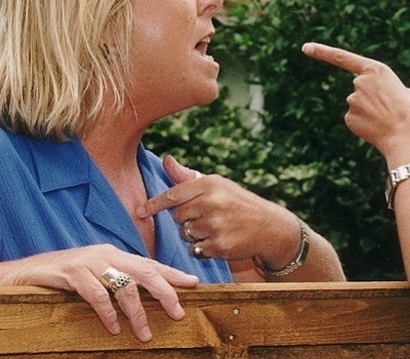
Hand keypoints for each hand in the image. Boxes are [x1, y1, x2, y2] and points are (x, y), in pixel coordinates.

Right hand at [7, 244, 197, 340]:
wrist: (22, 272)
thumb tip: (143, 296)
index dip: (172, 273)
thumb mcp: (94, 275)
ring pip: (123, 285)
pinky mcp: (70, 273)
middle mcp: (105, 254)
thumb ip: (116, 281)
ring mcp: (88, 262)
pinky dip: (107, 312)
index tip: (194, 283)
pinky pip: (96, 293)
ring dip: (137, 312)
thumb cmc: (62, 278)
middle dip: (165, 292)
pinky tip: (113, 328)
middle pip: (144, 271)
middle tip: (178, 312)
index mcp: (114, 254)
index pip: (149, 263)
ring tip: (144, 334)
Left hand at [136, 156, 299, 270]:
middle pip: (177, 217)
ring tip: (218, 228)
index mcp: (209, 184)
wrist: (270, 227)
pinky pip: (196, 250)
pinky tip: (222, 241)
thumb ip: (187, 177)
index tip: (139, 212)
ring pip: (186, 234)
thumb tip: (166, 160)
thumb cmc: (239, 203)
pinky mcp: (219, 246)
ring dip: (196, 235)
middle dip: (187, 219)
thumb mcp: (217, 185)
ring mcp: (215, 225)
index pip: (173, 195)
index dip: (153, 205)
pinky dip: (205, 249)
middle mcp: (210, 202)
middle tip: (207, 217)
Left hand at [301, 42, 409, 160]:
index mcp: (376, 69)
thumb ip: (387, 87)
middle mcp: (359, 82)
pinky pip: (354, 119)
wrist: (407, 137)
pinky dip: (364, 125)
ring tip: (386, 120)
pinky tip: (376, 129)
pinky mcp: (348, 117)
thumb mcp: (403, 92)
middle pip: (359, 89)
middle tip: (389, 110)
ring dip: (369, 113)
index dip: (322, 52)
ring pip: (357, 105)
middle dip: (371, 99)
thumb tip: (382, 95)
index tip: (305, 47)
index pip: (343, 58)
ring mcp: (352, 99)